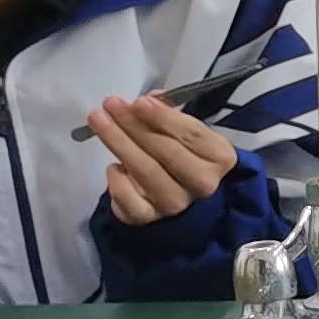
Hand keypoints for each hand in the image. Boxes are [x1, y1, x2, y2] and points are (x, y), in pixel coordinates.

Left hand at [90, 94, 238, 225]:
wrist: (179, 197)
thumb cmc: (182, 156)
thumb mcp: (186, 133)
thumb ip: (168, 115)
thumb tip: (148, 101)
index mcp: (219, 158)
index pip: (192, 135)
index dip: (164, 117)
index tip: (139, 101)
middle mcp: (203, 182)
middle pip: (167, 151)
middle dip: (135, 124)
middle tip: (111, 104)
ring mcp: (175, 203)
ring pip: (145, 170)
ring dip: (118, 142)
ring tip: (98, 119)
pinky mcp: (149, 217)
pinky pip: (127, 197)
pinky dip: (116, 179)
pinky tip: (112, 167)